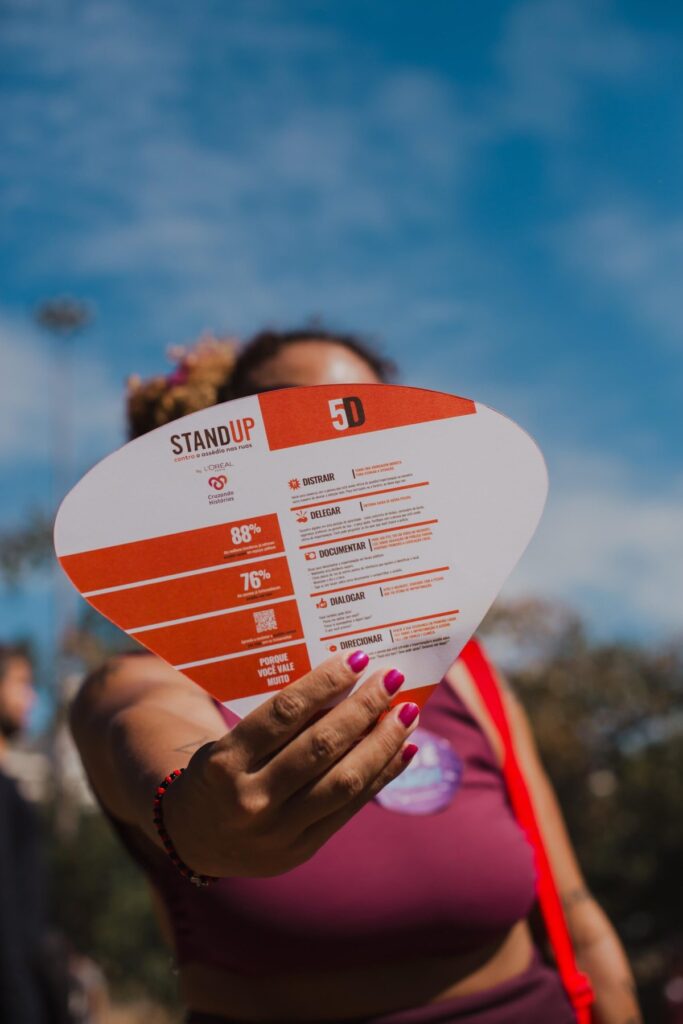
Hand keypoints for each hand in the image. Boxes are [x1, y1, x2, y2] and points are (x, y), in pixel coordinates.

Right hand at [162, 652, 418, 876]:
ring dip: (383, 743)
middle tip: (391, 680)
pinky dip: (382, 775)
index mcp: (224, 762)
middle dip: (363, 708)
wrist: (195, 837)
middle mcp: (251, 799)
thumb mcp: (229, 741)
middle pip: (321, 746)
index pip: (283, 713)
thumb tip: (343, 685)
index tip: (356, 658)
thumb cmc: (219, 771)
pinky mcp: (302, 850)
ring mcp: (278, 831)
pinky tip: (404, 749)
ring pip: (345, 781)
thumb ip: (278, 722)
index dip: (325, 683)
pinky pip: (352, 808)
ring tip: (407, 713)